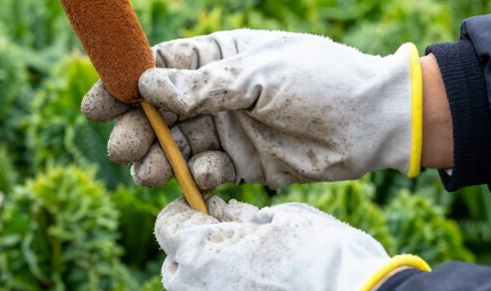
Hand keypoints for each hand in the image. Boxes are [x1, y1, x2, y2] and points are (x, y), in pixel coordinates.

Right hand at [81, 30, 421, 189]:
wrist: (373, 120)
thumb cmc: (319, 80)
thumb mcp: (258, 76)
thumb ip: (202, 86)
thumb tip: (146, 84)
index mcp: (219, 57)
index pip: (159, 68)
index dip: (124, 85)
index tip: (96, 105)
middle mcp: (217, 93)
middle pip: (160, 112)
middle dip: (136, 130)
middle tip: (120, 148)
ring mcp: (230, 128)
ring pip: (179, 145)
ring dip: (159, 158)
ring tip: (144, 172)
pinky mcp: (245, 162)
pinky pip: (209, 171)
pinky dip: (199, 177)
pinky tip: (202, 177)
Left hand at [155, 196, 427, 290]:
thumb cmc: (324, 255)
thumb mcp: (281, 218)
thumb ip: (242, 215)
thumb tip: (222, 212)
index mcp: (200, 252)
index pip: (166, 224)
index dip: (185, 210)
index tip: (208, 207)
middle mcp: (195, 288)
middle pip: (175, 263)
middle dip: (193, 246)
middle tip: (230, 235)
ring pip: (193, 289)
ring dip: (208, 273)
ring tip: (248, 262)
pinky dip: (226, 289)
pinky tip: (259, 284)